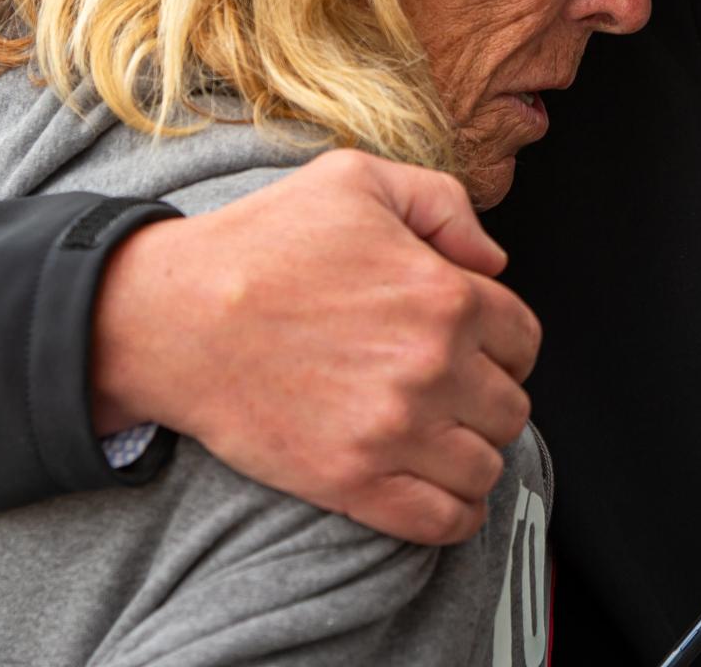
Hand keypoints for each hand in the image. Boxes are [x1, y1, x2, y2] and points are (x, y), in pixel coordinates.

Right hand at [89, 147, 540, 544]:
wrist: (175, 316)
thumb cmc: (260, 243)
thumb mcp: (357, 179)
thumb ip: (443, 203)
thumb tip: (492, 260)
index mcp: (444, 295)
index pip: (524, 339)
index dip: (504, 343)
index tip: (478, 348)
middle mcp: (432, 366)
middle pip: (511, 406)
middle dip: (489, 397)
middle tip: (453, 391)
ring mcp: (395, 430)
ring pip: (486, 466)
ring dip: (474, 454)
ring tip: (444, 439)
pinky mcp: (353, 482)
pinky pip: (444, 521)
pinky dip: (455, 514)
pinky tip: (441, 492)